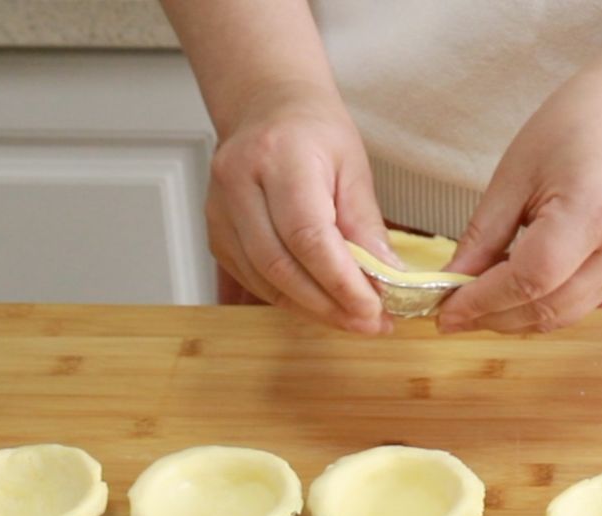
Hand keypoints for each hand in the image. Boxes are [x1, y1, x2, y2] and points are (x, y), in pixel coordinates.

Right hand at [207, 84, 394, 333]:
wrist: (266, 106)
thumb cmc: (313, 131)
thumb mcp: (353, 166)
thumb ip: (366, 225)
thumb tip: (386, 280)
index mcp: (279, 157)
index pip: (308, 235)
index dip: (341, 282)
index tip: (373, 309)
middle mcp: (239, 182)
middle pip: (280, 264)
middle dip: (328, 304)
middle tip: (368, 324)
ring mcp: (219, 209)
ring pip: (263, 278)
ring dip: (310, 308)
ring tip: (349, 318)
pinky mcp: (215, 231)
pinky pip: (251, 278)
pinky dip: (287, 297)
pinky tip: (319, 303)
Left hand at [437, 71, 601, 333]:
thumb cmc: (571, 127)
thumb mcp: (514, 175)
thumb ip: (483, 236)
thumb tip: (453, 282)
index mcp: (592, 213)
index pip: (530, 280)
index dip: (483, 302)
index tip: (445, 312)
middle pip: (548, 307)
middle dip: (495, 318)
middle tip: (453, 314)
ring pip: (564, 315)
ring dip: (516, 320)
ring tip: (477, 308)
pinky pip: (579, 304)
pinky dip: (541, 307)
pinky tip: (512, 295)